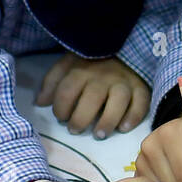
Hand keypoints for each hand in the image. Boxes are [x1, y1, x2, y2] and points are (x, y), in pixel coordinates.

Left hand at [35, 54, 150, 138]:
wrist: (122, 46)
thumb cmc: (90, 61)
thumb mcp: (67, 64)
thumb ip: (52, 82)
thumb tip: (40, 103)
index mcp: (81, 69)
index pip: (67, 90)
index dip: (61, 107)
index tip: (60, 117)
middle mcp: (103, 75)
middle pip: (92, 98)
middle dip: (81, 118)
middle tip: (75, 130)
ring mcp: (124, 81)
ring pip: (118, 101)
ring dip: (108, 120)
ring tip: (99, 135)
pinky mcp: (141, 86)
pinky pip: (141, 102)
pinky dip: (134, 116)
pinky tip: (123, 128)